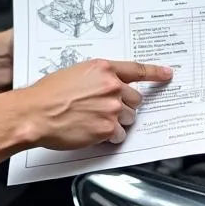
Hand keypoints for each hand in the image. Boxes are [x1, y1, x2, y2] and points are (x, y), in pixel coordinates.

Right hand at [21, 58, 172, 150]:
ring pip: (129, 118)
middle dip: (124, 105)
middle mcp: (111, 86)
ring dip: (117, 122)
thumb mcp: (75, 73)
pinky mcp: (107, 128)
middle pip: (135, 99)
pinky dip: (110, 137)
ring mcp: (111, 108)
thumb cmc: (48, 93)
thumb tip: (108, 86)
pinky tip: (93, 132)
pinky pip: (119, 136)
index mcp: (103, 68)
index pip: (137, 69)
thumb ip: (97, 77)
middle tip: (106, 109)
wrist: (35, 112)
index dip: (155, 72)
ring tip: (95, 121)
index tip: (168, 74)